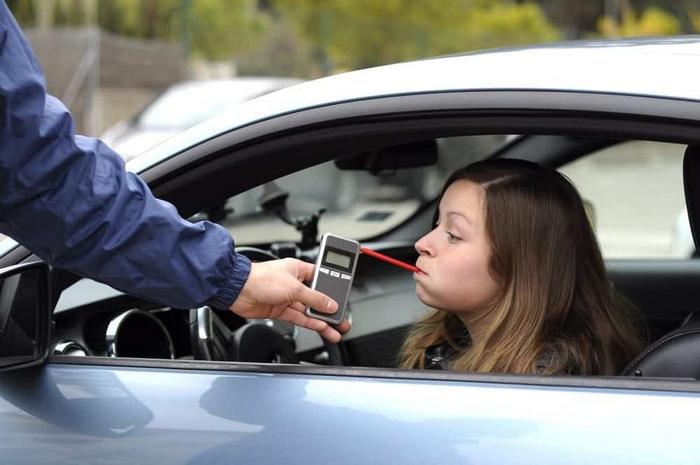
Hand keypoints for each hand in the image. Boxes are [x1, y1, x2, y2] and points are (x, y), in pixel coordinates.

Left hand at [230, 258, 350, 342]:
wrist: (238, 291)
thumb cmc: (261, 278)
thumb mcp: (294, 288)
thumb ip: (315, 298)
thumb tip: (330, 304)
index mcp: (299, 269)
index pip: (322, 279)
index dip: (332, 289)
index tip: (342, 299)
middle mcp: (294, 283)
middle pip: (317, 297)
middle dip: (329, 309)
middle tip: (342, 319)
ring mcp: (287, 297)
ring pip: (309, 311)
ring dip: (321, 320)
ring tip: (335, 330)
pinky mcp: (280, 309)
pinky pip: (299, 318)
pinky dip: (310, 323)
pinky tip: (321, 328)